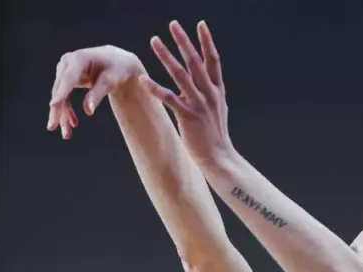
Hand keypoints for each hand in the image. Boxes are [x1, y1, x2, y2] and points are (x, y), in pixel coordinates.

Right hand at [47, 46, 143, 139]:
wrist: (116, 63)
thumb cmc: (116, 69)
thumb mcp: (110, 81)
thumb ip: (98, 94)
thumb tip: (88, 111)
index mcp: (79, 59)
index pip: (68, 78)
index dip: (61, 92)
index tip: (53, 104)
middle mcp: (68, 62)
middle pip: (60, 89)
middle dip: (58, 109)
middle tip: (54, 127)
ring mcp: (65, 70)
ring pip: (59, 95)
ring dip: (62, 114)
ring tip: (66, 134)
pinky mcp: (66, 79)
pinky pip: (63, 97)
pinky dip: (67, 111)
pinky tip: (72, 123)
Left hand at [143, 20, 235, 169]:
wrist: (219, 156)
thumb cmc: (215, 135)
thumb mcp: (218, 109)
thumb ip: (210, 93)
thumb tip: (207, 83)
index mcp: (217, 90)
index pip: (213, 59)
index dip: (207, 41)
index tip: (200, 24)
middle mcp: (209, 93)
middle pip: (195, 61)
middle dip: (183, 41)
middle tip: (173, 24)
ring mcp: (198, 103)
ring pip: (180, 74)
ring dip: (165, 56)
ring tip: (154, 41)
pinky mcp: (187, 115)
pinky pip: (168, 98)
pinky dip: (154, 88)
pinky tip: (143, 79)